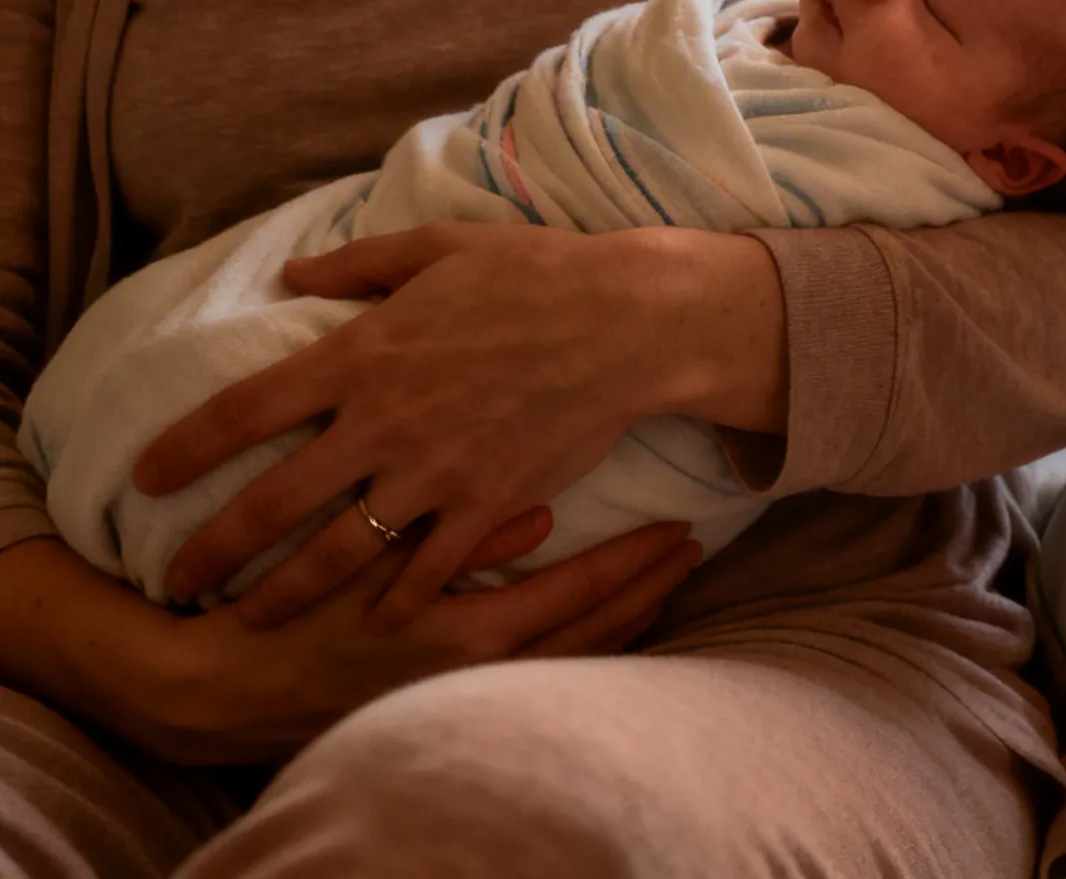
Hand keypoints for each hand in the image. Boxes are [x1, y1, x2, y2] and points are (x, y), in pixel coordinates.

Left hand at [132, 221, 723, 628]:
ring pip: (340, 550)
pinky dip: (396, 600)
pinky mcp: (489, 502)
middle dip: (214, 549)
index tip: (147, 476)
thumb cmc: (539, 272)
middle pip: (274, 501)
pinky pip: (430, 568)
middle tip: (177, 581)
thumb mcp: (443, 247)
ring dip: (285, 591)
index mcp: (364, 354)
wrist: (631, 321)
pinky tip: (372, 624)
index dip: (186, 447)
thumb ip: (362, 262)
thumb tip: (297, 273)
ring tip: (249, 618)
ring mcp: (437, 470)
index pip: (246, 409)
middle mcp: (385, 421)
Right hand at [136, 519, 700, 765]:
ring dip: (625, 619)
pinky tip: (607, 625)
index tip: (679, 529)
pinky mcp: (447, 703)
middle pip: (592, 632)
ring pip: (573, 658)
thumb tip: (542, 515)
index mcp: (463, 632)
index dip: (632, 561)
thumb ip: (452, 538)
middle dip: (647, 590)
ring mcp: (467, 695)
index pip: (576, 591)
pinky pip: (542, 672)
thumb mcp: (360, 564)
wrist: (220, 695)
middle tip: (693, 548)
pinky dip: (584, 646)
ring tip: (668, 581)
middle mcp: (479, 673)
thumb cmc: (288, 618)